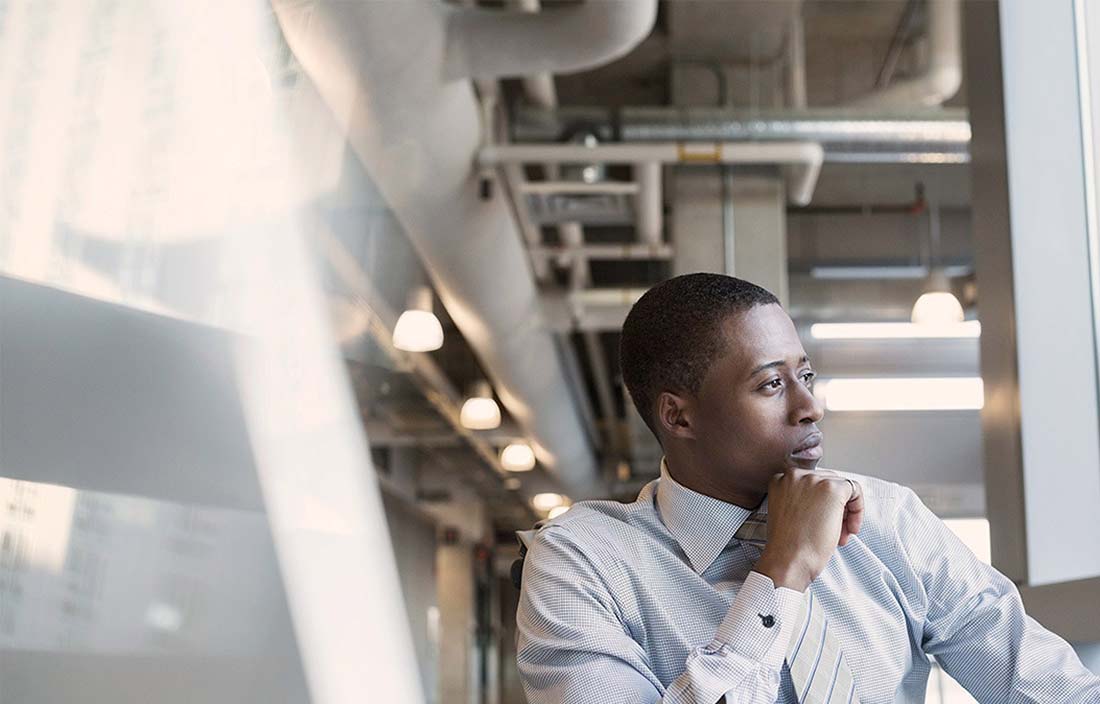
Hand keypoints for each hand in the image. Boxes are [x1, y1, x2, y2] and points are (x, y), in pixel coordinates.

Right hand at [753, 469, 863, 591]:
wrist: (788, 559)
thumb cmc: (788, 545)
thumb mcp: (789, 512)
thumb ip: (802, 499)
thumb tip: (824, 500)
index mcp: (781, 480)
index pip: (812, 483)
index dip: (822, 503)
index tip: (823, 518)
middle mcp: (795, 475)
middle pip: (827, 482)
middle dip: (836, 507)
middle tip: (837, 529)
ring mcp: (813, 480)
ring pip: (842, 486)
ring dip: (846, 510)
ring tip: (841, 533)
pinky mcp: (832, 489)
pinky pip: (855, 490)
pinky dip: (858, 508)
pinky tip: (850, 528)